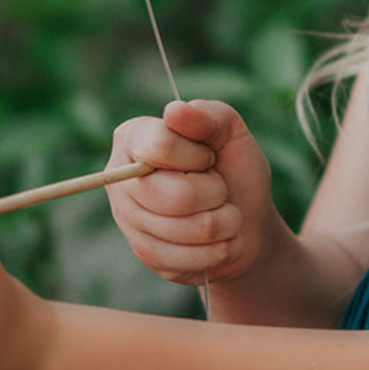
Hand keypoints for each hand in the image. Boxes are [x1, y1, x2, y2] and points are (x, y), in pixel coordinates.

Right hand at [106, 99, 275, 285]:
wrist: (248, 221)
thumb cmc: (234, 169)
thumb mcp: (231, 133)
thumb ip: (206, 116)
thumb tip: (174, 110)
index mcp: (134, 138)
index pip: (159, 147)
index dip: (197, 156)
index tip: (209, 158)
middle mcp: (120, 179)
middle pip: (174, 195)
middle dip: (215, 193)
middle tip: (219, 189)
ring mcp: (129, 221)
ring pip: (187, 230)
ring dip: (224, 222)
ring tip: (223, 213)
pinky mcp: (145, 255)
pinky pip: (188, 259)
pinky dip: (219, 250)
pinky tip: (218, 240)